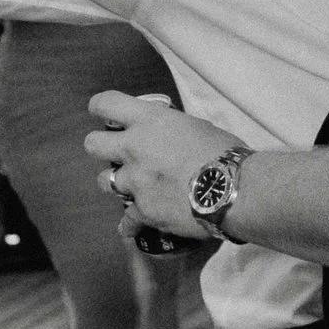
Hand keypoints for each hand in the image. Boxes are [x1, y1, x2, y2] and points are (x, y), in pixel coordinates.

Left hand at [84, 92, 241, 241]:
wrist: (236, 190)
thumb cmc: (225, 153)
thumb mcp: (197, 126)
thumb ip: (173, 130)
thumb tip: (169, 137)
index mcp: (150, 120)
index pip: (105, 103)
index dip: (101, 108)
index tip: (105, 115)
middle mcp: (135, 148)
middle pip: (92, 144)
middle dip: (102, 148)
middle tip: (118, 154)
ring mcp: (136, 181)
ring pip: (104, 182)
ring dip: (118, 184)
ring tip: (135, 188)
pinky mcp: (143, 210)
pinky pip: (126, 219)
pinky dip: (132, 222)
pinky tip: (137, 225)